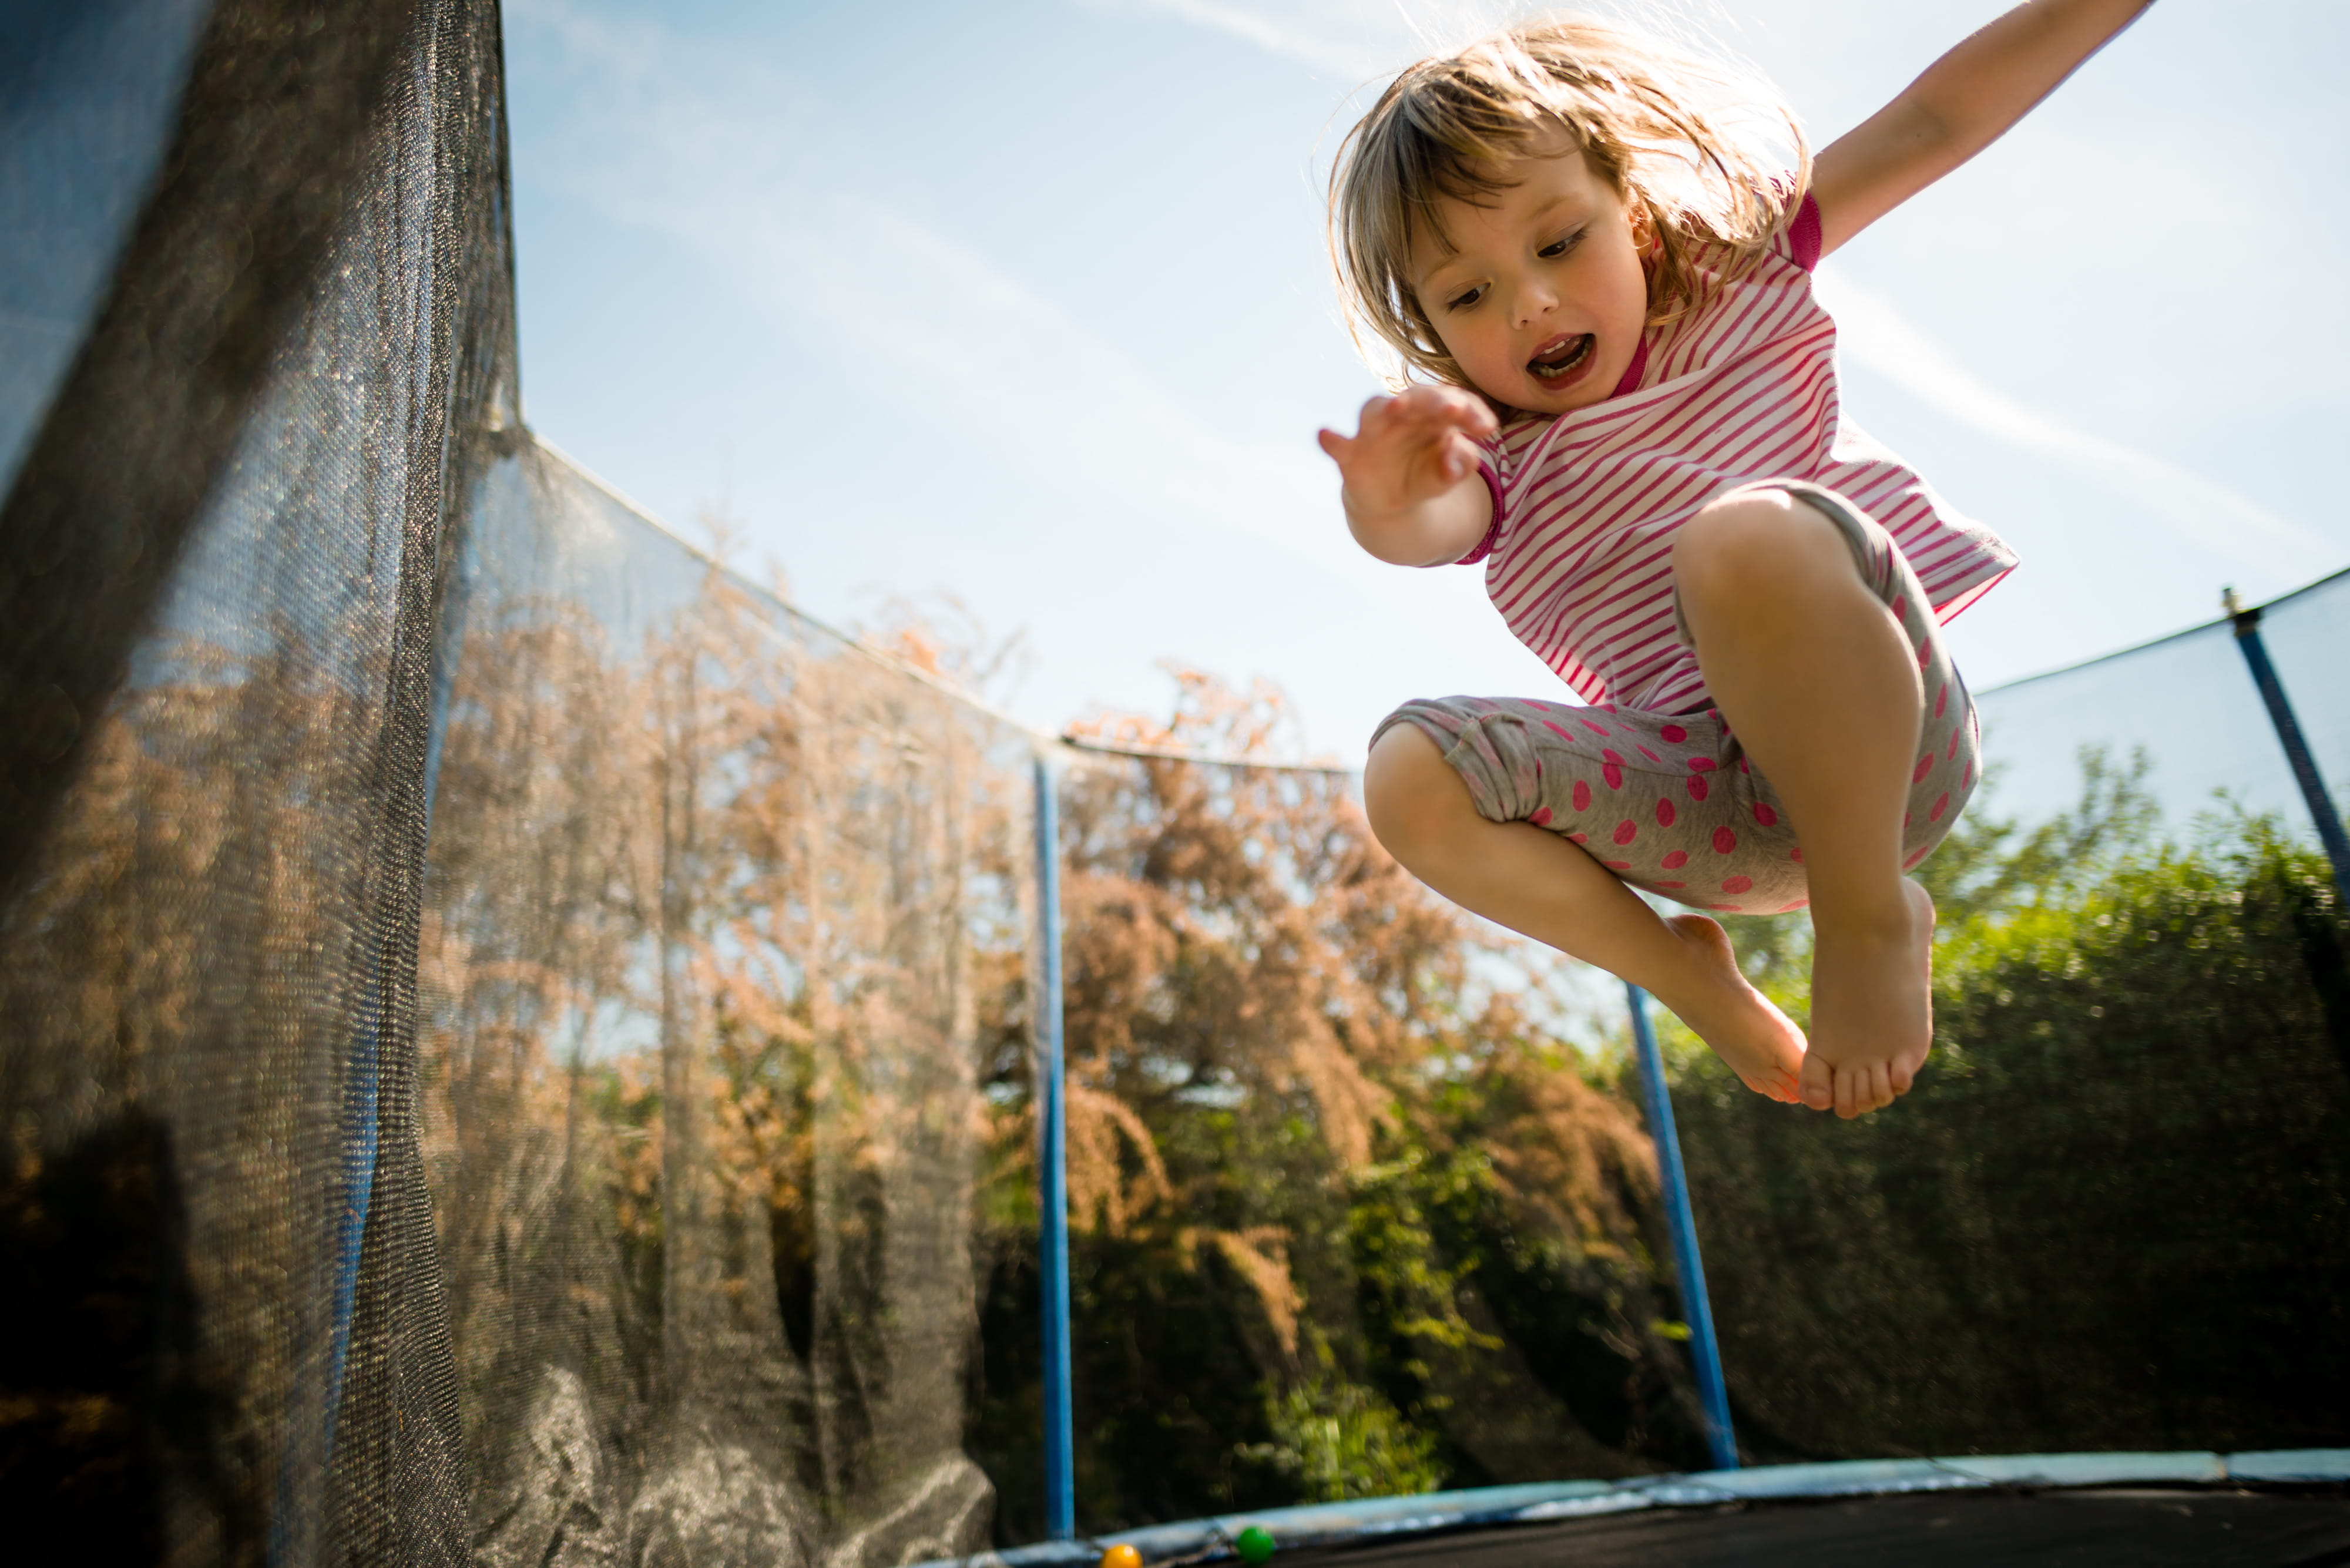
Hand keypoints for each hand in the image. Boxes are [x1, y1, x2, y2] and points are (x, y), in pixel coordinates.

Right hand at [1317, 385, 1497, 524]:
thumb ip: (1458, 467)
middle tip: (1454, 409)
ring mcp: (1374, 432)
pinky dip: (1331, 440)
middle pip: (1418, 397)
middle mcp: (1403, 414)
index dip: (1472, 412)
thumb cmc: (1425, 476)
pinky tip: (1324, 435)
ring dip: (1387, 408)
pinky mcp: (1351, 454)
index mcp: (1434, 414)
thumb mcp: (1447, 475)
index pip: (1454, 402)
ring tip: (1399, 407)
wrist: (1391, 501)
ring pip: (1376, 411)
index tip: (1487, 429)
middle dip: (1435, 402)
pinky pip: (1338, 445)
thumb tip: (1454, 463)